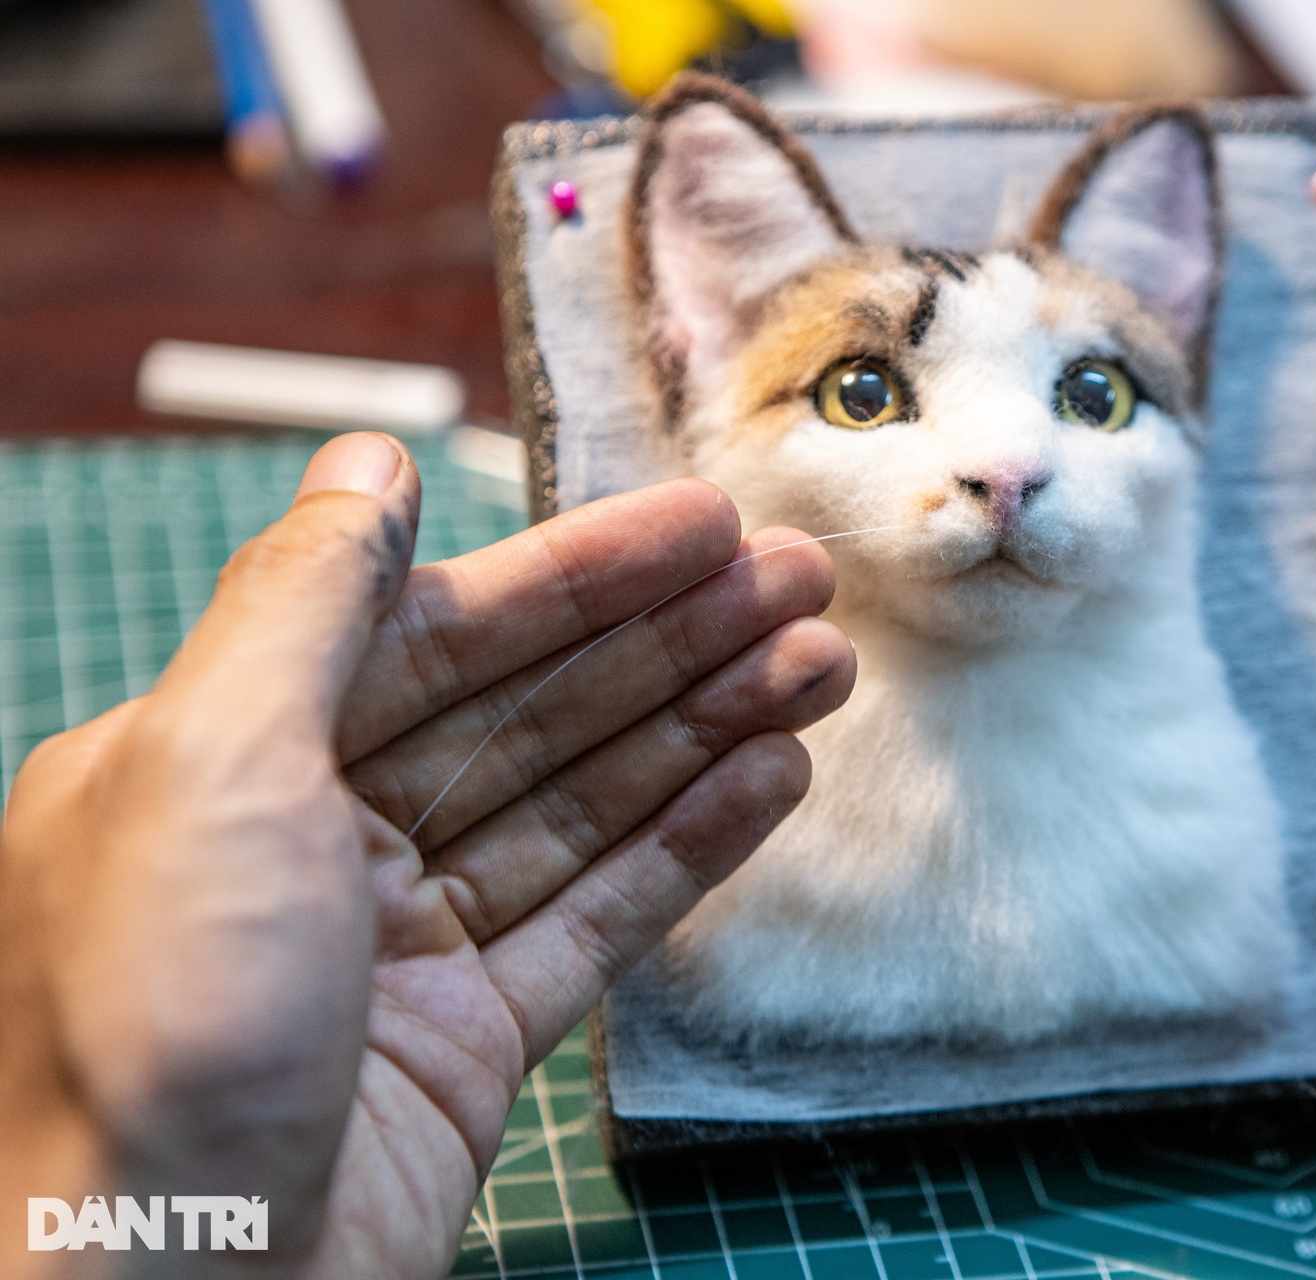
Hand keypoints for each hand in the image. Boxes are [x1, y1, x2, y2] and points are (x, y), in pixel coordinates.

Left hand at [0, 433, 854, 1277]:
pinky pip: (597, 919)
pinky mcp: (469, 1046)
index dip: (582, 573)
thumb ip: (301, 606)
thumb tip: (361, 462)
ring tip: (822, 665)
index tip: (704, 524)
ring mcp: (398, 951)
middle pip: (530, 714)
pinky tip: (772, 776)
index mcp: (227, 763)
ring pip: (581, 808)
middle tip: (803, 583)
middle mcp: (311, 845)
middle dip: (671, 642)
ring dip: (705, 729)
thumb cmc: (153, 1028)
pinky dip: (688, 847)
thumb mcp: (205, 770)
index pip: (438, 635)